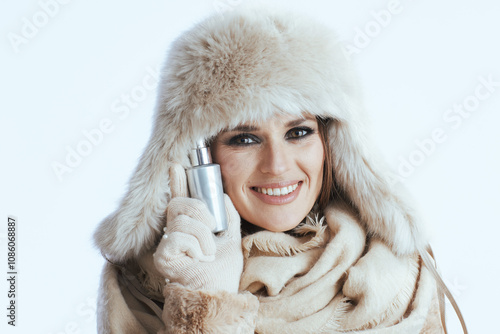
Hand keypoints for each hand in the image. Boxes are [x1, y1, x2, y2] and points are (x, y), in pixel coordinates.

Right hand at [153, 163, 242, 292]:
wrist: (219, 291)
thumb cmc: (223, 270)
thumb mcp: (231, 236)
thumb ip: (228, 215)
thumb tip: (223, 194)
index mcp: (190, 226)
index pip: (181, 198)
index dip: (177, 181)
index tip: (176, 166)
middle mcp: (175, 232)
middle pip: (179, 204)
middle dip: (200, 212)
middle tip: (211, 229)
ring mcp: (167, 243)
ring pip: (183, 220)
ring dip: (203, 236)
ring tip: (208, 253)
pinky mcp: (163, 255)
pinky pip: (179, 237)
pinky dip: (196, 247)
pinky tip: (198, 259)